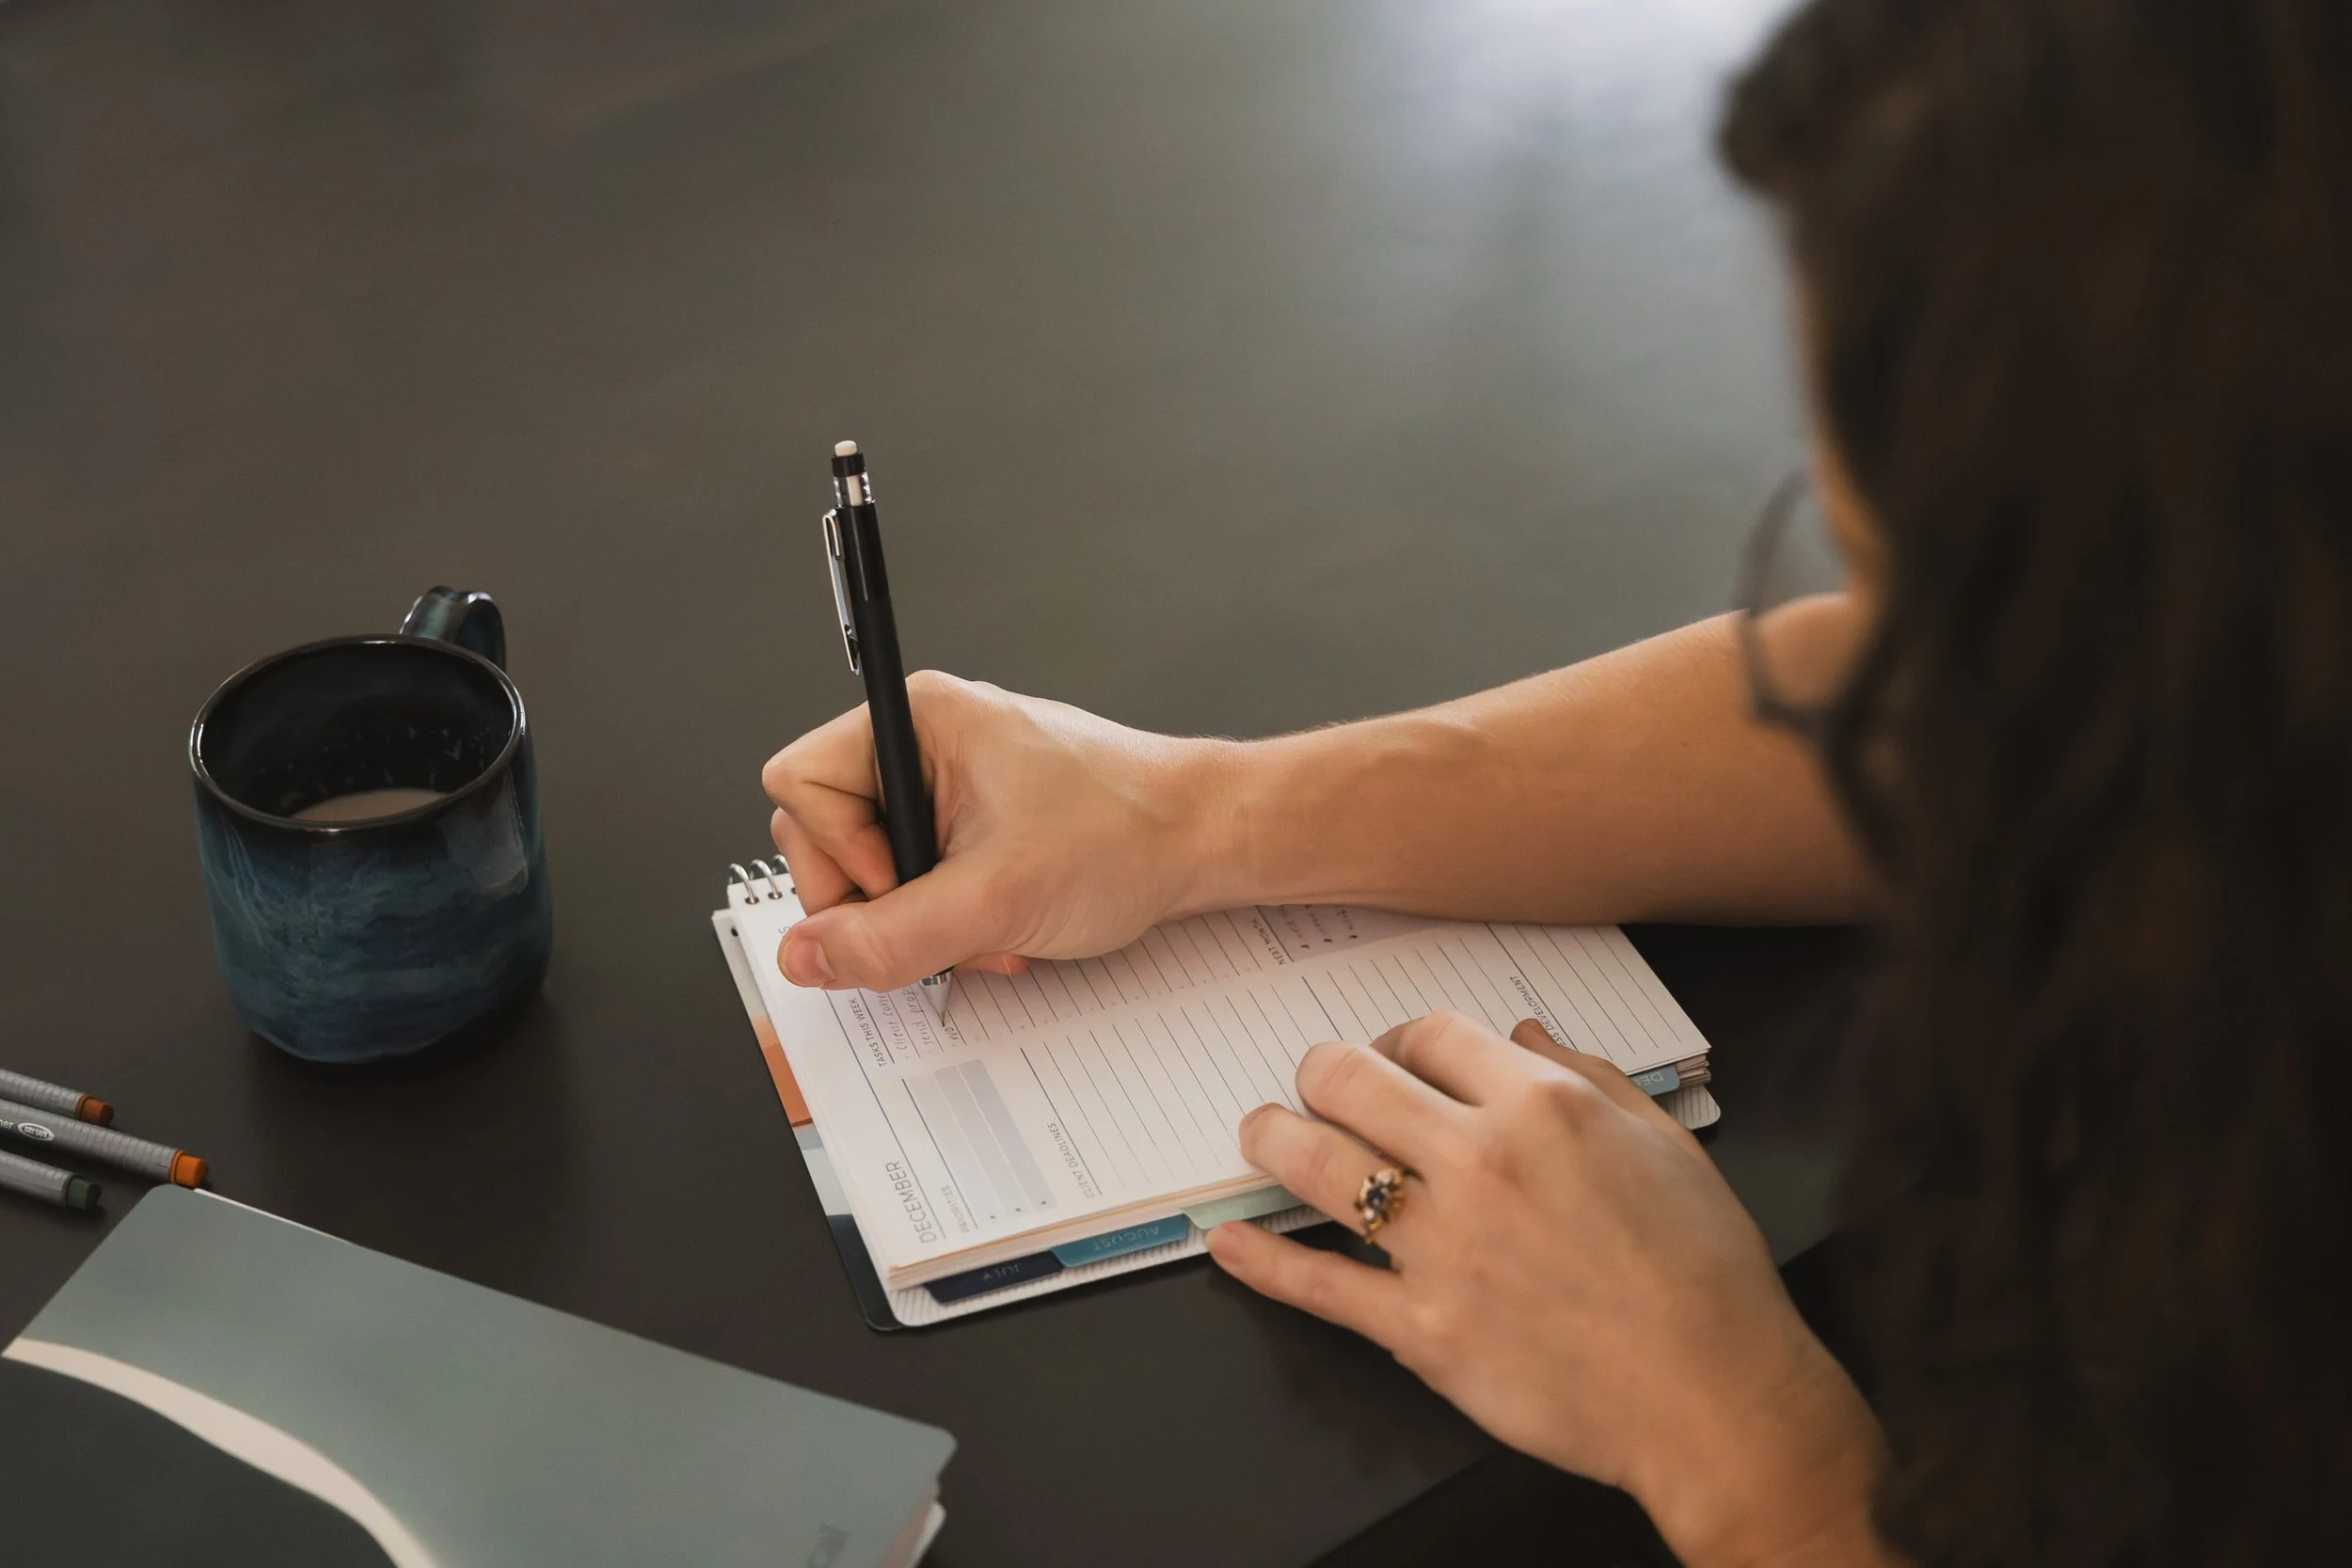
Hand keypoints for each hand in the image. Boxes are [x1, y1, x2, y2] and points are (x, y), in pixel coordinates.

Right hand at [762, 673, 1234, 991]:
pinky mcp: (970, 822)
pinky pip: (917, 880)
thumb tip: (804, 957)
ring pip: (873, 870)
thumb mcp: (993, 900)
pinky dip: (949, 919)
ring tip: (987, 931)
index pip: (798, 785)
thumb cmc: (1126, 832)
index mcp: (915, 721)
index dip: (836, 853)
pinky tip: (999, 931)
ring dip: (920, 921)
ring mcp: (946, 784)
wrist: (1206, 839)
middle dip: (881, 901)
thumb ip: (887, 936)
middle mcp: (922, 743)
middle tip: (944, 923)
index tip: (896, 886)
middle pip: (824, 836)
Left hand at [1209, 1014, 1889, 1567]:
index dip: (1403, 1038)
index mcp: (1543, 1108)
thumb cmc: (1705, 1274)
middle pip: (1352, 1081)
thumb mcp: (1666, 1143)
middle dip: (1322, 1073)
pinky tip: (1229, 1243)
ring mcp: (1443, 1249)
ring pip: (1317, 1166)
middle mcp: (1481, 1163)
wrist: (1715, 1400)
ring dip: (1274, 1138)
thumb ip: (1588, 1075)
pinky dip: (1261, 1261)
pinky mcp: (1422, 1330)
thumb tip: (1522, 1033)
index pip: (1433, 1035)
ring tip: (1261, 1133)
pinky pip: (1318, 1283)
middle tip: (1316, 1084)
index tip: (1396, 1057)